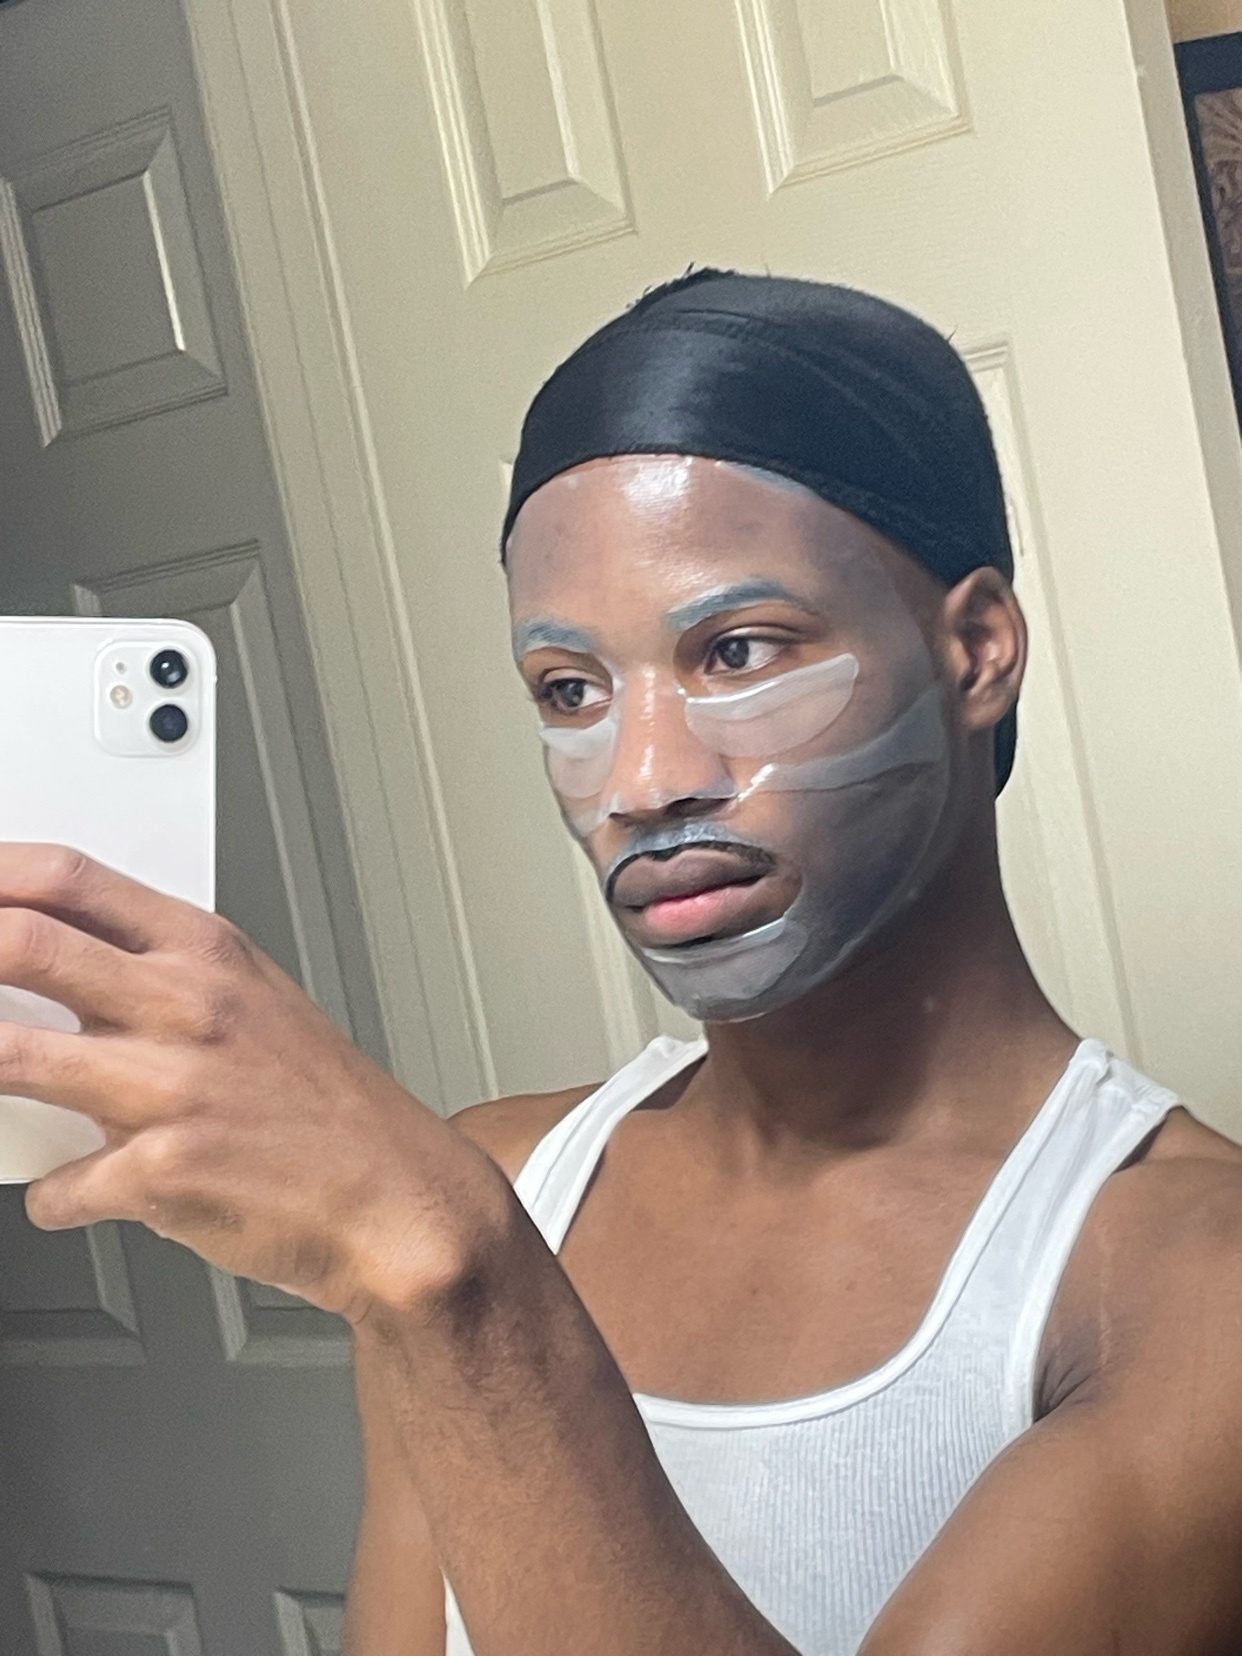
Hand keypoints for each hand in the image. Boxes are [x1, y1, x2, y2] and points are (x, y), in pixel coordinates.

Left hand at [0, 845, 473, 1320]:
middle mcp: (186, 1006)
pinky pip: (59, 1187)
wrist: (396, 1198)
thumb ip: (163, 979)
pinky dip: (55, 1197)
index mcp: (209, 952)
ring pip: (8, 1058)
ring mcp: (169, 1087)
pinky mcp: (159, 1172)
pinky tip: (74, 1194)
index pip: (70, 880)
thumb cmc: (331, 1110)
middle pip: (21, 944)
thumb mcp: (259, 1003)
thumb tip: (69, 980)